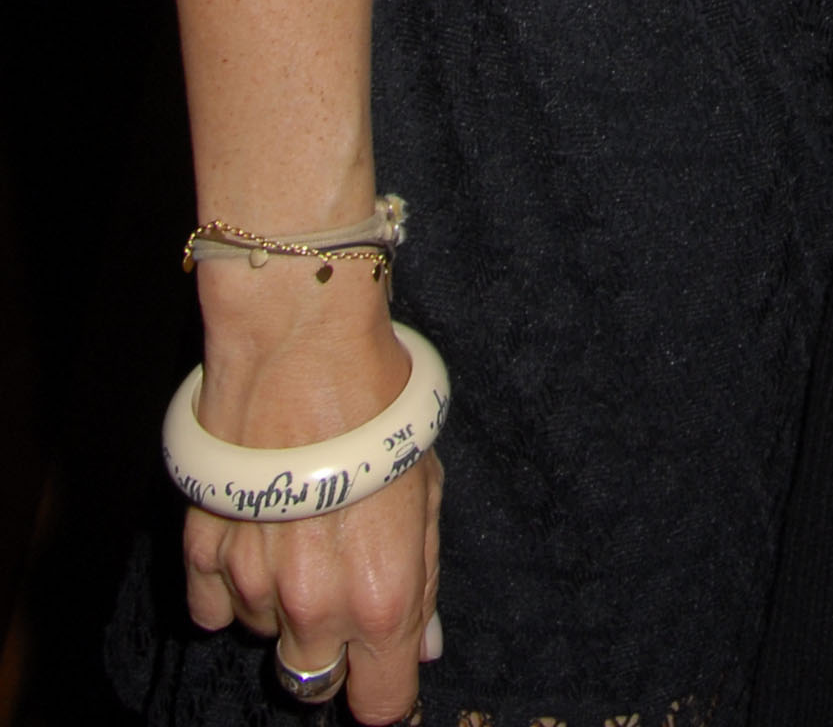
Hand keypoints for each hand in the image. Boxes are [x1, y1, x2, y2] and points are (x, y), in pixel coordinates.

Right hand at [183, 278, 441, 723]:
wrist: (303, 344)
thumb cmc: (380, 406)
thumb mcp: (428, 486)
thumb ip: (423, 576)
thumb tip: (422, 645)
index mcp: (381, 599)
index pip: (379, 705)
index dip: (385, 690)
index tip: (384, 668)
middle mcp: (313, 607)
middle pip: (313, 681)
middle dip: (330, 648)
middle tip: (342, 583)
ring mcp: (251, 585)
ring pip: (265, 634)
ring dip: (282, 603)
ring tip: (303, 529)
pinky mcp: (202, 554)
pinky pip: (213, 608)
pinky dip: (231, 584)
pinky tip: (257, 530)